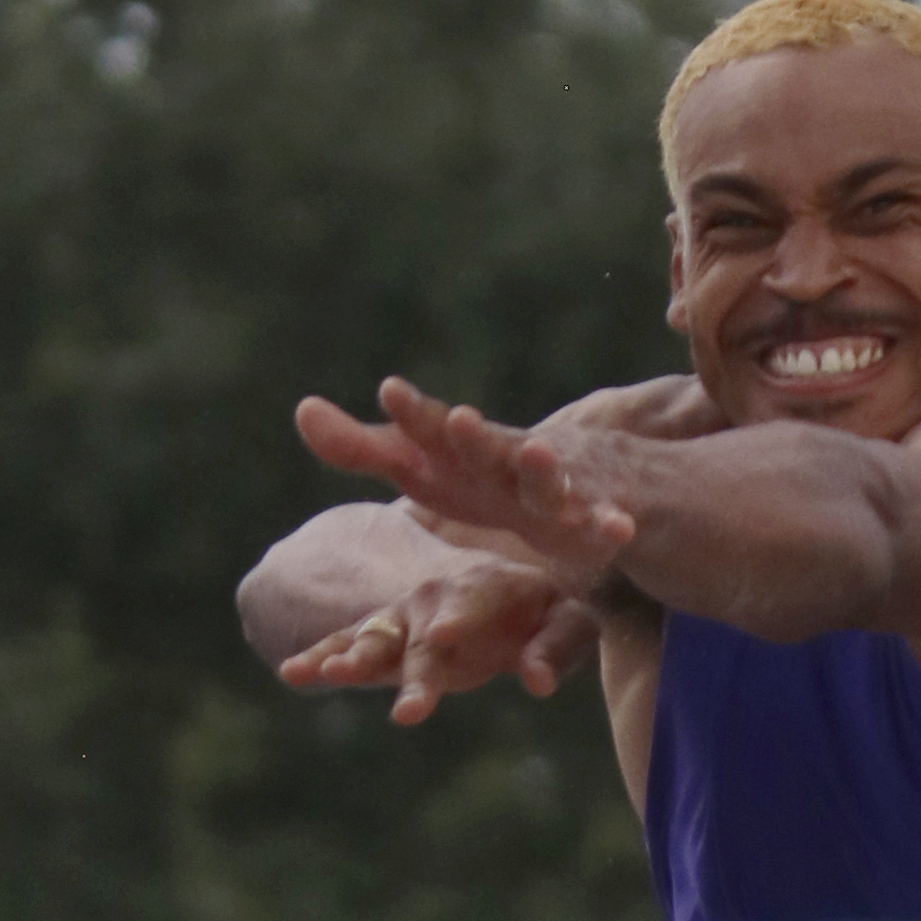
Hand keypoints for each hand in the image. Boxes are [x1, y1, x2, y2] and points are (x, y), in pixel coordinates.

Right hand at [276, 549, 603, 724]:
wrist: (514, 586)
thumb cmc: (552, 605)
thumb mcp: (570, 620)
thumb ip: (557, 645)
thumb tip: (538, 683)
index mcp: (483, 585)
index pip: (468, 600)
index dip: (455, 617)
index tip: (440, 636)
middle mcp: (434, 598)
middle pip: (416, 632)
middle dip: (404, 664)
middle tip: (395, 695)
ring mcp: (404, 618)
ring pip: (372, 638)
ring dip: (351, 658)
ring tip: (326, 677)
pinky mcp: (385, 637)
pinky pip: (348, 647)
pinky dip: (321, 659)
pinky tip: (290, 674)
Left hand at [296, 380, 645, 593]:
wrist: (581, 483)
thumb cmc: (488, 478)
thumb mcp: (425, 468)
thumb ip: (367, 447)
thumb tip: (303, 409)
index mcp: (462, 451)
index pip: (432, 430)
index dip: (413, 415)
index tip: (389, 392)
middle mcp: (508, 458)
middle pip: (490, 448)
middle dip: (477, 436)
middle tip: (460, 421)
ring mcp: (557, 485)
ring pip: (550, 478)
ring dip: (544, 468)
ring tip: (537, 451)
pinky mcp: (598, 515)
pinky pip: (605, 522)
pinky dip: (611, 523)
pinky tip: (617, 529)